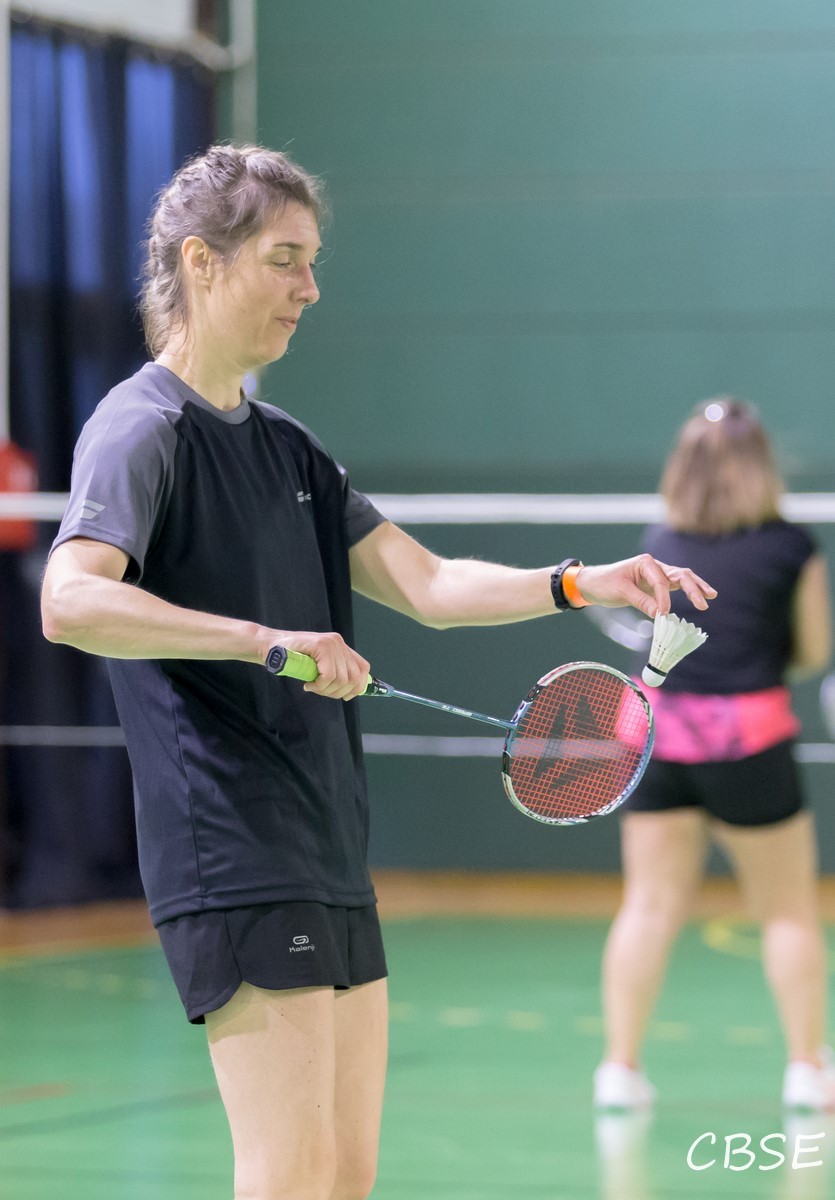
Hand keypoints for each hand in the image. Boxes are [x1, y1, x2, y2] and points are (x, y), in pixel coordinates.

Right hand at [262, 630, 370, 699]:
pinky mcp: (322, 645)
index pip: (363, 668)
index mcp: (341, 647)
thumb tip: (348, 690)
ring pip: (341, 679)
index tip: (347, 696)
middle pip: (354, 677)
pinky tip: (309, 685)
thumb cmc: (292, 657)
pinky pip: (329, 675)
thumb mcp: (317, 664)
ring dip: (326, 690)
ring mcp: (332, 643)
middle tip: (322, 692)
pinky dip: (319, 685)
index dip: (358, 686)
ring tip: (313, 687)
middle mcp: (339, 643)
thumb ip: (332, 671)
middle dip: (339, 692)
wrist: (270, 645)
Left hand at [574, 555, 716, 617]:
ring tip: (712, 596)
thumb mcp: (621, 592)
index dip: (664, 598)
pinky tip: (702, 597)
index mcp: (645, 563)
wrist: (594, 583)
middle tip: (704, 603)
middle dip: (693, 588)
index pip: (661, 581)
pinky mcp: (657, 585)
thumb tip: (659, 614)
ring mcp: (658, 574)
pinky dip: (689, 591)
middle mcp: (655, 566)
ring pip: (682, 579)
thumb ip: (641, 601)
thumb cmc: (605, 583)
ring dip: (697, 587)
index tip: (663, 613)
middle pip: (680, 575)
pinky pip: (676, 587)